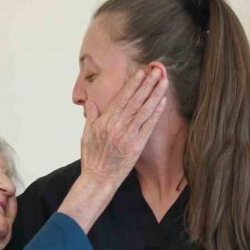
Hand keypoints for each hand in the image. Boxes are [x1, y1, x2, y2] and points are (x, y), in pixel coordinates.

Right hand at [80, 68, 168, 188]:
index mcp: (104, 121)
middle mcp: (117, 126)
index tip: (141, 72)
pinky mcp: (137, 146)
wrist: (98, 179)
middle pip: (135, 100)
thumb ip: (91, 117)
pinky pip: (148, 126)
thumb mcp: (86, 135)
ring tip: (163, 81)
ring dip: (155, 94)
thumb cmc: (92, 158)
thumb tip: (91, 102)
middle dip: (147, 84)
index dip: (132, 84)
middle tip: (157, 70)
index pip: (121, 98)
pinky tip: (162, 101)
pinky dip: (156, 113)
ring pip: (143, 110)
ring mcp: (128, 136)